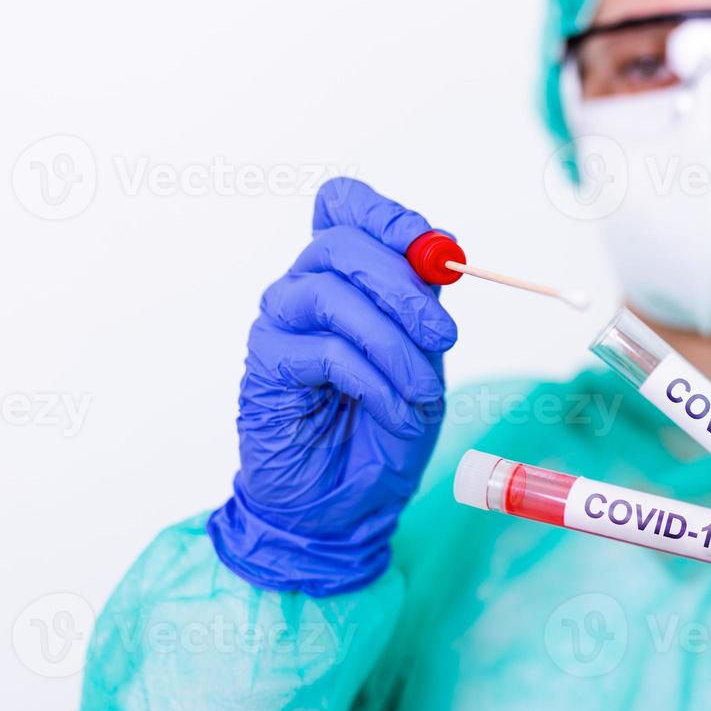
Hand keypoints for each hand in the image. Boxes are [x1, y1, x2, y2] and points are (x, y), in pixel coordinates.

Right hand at [207, 178, 457, 596]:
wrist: (348, 504)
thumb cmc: (384, 430)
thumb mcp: (423, 360)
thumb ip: (423, 306)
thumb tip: (440, 256)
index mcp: (344, 276)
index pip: (343, 206)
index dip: (385, 213)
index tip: (433, 246)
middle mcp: (304, 289)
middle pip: (339, 243)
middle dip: (402, 284)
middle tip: (444, 335)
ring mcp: (279, 324)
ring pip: (330, 295)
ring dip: (392, 344)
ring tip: (422, 392)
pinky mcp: (266, 366)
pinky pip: (325, 352)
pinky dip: (373, 382)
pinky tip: (393, 412)